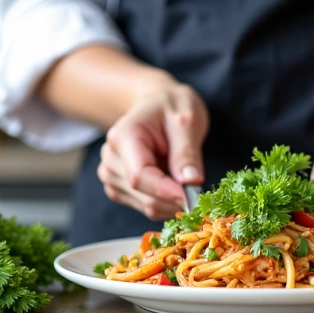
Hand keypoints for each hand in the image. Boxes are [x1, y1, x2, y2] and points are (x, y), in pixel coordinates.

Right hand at [97, 75, 208, 219]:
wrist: (158, 105)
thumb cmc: (171, 106)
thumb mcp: (187, 120)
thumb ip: (187, 152)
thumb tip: (191, 182)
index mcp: (123, 137)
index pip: (140, 175)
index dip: (167, 191)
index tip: (193, 199)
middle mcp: (111, 159)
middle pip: (144, 194)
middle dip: (176, 198)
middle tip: (202, 188)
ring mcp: (112, 176)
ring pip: (148, 206)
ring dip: (173, 200)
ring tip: (184, 174)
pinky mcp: (120, 189)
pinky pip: (149, 207)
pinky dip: (168, 203)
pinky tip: (175, 183)